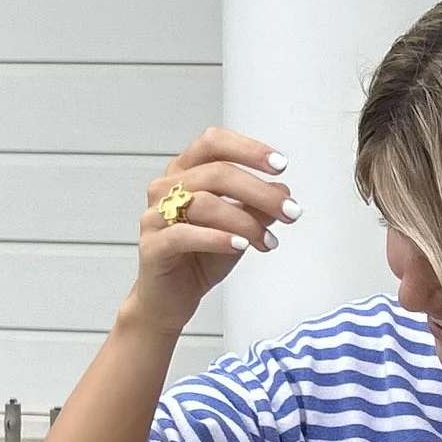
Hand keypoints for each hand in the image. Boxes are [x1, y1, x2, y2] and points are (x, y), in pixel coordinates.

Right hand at [129, 129, 296, 337]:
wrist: (171, 299)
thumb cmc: (201, 257)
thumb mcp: (239, 228)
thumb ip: (256, 207)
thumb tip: (283, 189)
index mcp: (185, 172)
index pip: (214, 143)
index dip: (248, 149)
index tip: (280, 165)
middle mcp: (165, 187)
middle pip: (216, 173)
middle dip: (260, 191)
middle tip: (290, 211)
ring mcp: (154, 215)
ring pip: (203, 203)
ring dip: (245, 221)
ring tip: (267, 240)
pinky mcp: (152, 246)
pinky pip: (184, 234)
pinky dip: (217, 238)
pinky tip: (240, 245)